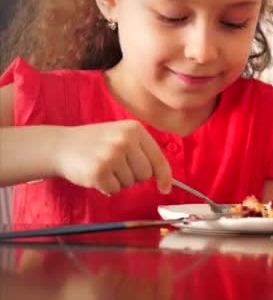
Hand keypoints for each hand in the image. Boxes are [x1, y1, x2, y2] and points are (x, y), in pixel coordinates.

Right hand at [54, 120, 171, 194]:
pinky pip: (114, 189)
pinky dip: (106, 187)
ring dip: (118, 181)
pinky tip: (96, 174)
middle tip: (116, 167)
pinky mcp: (99, 171)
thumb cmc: (96, 144)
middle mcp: (125, 140)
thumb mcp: (121, 137)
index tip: (165, 188)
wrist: (60, 146)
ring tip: (104, 167)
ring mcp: (112, 155)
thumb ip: (142, 152)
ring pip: (130, 183)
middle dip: (134, 176)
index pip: (158, 158)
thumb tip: (166, 182)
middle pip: (145, 174)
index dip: (164, 176)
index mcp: (134, 130)